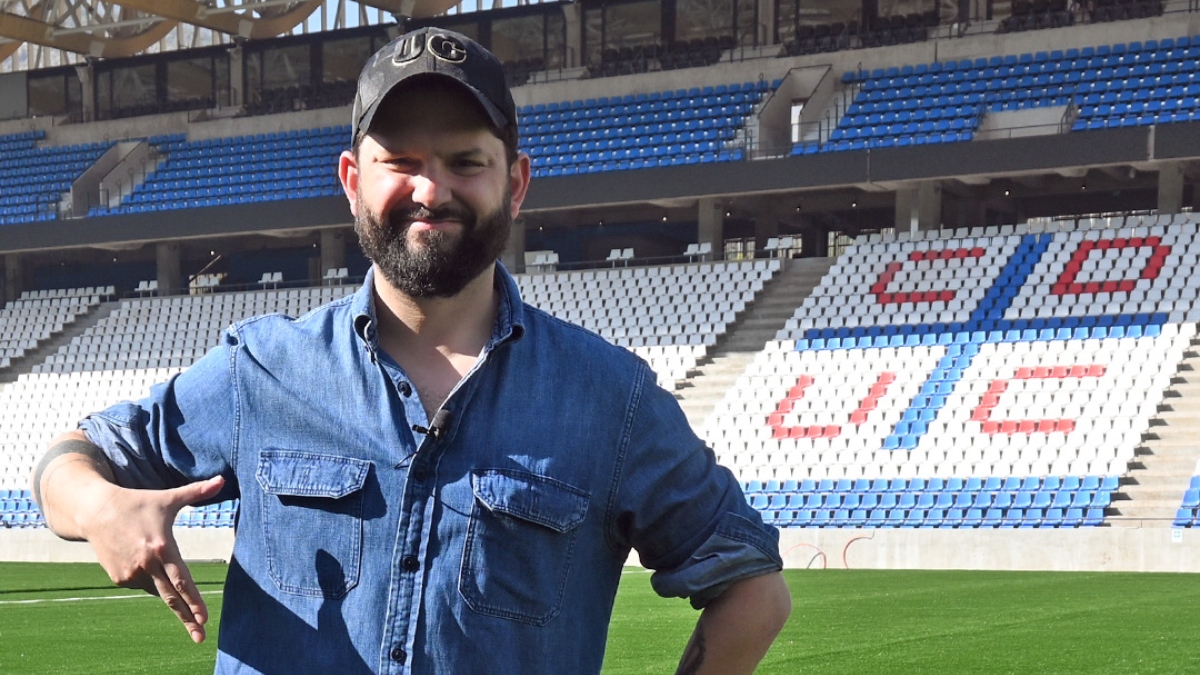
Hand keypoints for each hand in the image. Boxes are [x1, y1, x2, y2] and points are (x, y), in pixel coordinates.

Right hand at [83, 475, 225, 643]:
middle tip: (201, 636)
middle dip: (187, 618)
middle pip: (171, 597)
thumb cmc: (138, 504)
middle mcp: (146, 564)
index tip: (204, 618)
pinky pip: (144, 585)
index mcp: (161, 547)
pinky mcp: (119, 578)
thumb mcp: (168, 498)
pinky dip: (151, 580)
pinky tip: (146, 563)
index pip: (182, 580)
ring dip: (169, 592)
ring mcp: (131, 573)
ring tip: (172, 583)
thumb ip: (197, 492)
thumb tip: (222, 479)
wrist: (96, 512)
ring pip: (158, 589)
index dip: (194, 600)